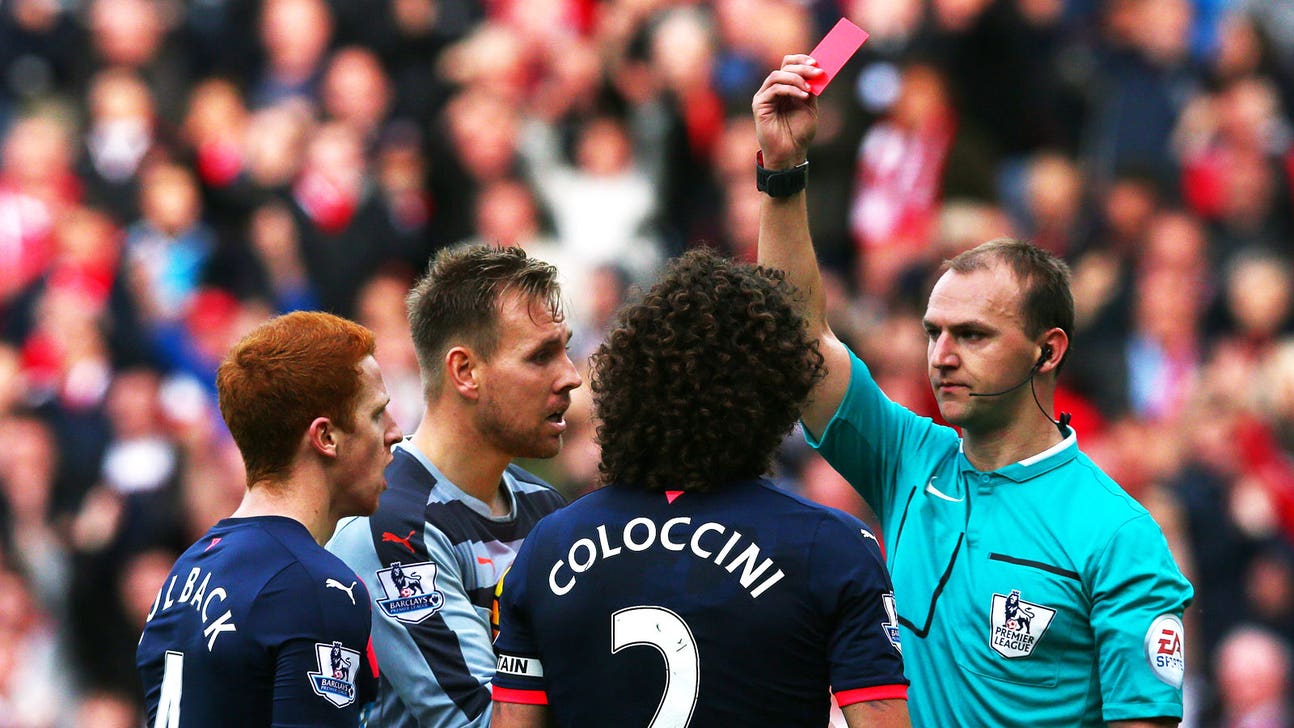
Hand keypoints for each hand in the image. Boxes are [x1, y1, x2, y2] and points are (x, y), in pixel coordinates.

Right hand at [752, 54, 822, 169]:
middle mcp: (773, 89)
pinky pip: (774, 88)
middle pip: (784, 67)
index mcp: (785, 88)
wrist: (790, 153)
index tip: (816, 63)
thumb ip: (811, 90)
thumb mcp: (810, 107)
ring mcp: (765, 96)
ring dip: (796, 78)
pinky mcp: (759, 104)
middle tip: (817, 72)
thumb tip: (816, 71)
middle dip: (802, 68)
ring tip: (809, 89)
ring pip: (778, 75)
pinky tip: (803, 96)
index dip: (801, 60)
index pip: (789, 64)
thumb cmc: (799, 133)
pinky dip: (791, 89)